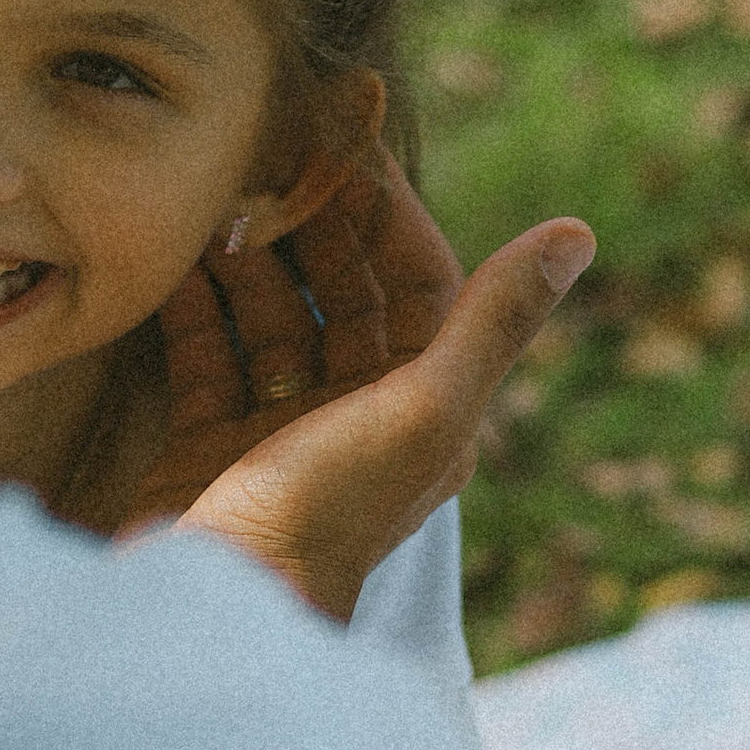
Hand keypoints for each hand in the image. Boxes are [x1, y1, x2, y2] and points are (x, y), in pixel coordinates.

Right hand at [121, 154, 594, 619]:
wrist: (215, 610)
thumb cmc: (326, 513)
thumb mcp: (424, 410)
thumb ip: (495, 321)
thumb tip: (577, 233)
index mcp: (426, 412)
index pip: (417, 282)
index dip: (386, 209)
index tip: (344, 138)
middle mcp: (360, 421)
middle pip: (341, 296)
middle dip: (309, 222)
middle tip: (267, 148)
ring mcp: (281, 436)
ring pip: (271, 319)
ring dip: (247, 257)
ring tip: (212, 193)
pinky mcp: (211, 450)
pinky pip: (208, 357)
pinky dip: (194, 306)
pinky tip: (173, 256)